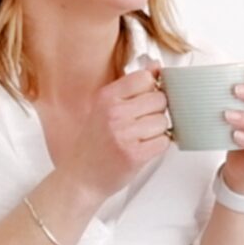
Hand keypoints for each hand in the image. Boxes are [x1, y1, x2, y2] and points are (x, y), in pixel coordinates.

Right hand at [62, 66, 172, 201]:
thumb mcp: (105, 108)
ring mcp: (124, 134)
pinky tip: (144, 148)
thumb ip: (129, 88)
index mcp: (106, 97)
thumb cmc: (93, 144)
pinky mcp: (135, 155)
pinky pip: (164, 141)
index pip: (144, 78)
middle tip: (142, 122)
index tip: (146, 98)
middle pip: (159, 99)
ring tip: (141, 137)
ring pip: (163, 121)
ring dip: (158, 130)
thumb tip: (156, 66)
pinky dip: (158, 145)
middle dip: (156, 111)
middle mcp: (114, 113)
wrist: (80, 178)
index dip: (151, 89)